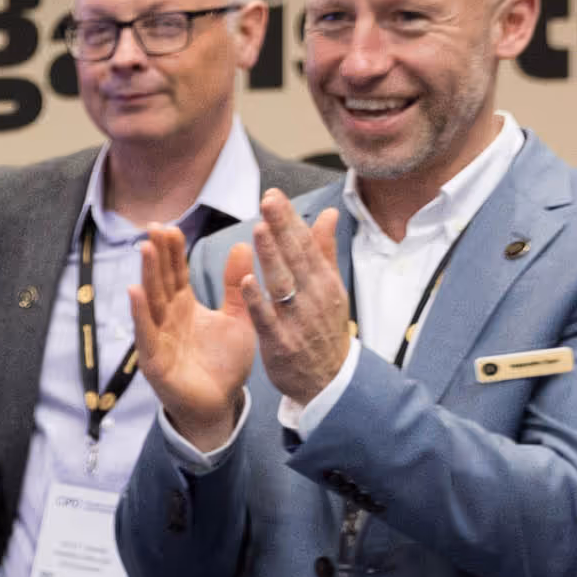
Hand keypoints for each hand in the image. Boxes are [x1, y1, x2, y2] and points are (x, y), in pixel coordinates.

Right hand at [128, 223, 261, 453]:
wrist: (220, 405)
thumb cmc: (223, 363)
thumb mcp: (237, 319)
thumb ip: (237, 286)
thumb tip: (241, 245)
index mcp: (184, 306)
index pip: (175, 272)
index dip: (171, 250)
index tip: (168, 225)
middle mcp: (167, 318)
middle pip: (160, 280)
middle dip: (156, 254)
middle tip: (153, 226)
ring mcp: (158, 338)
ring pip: (151, 301)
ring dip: (146, 275)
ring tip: (144, 248)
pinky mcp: (155, 360)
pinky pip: (146, 333)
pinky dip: (140, 313)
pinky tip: (135, 292)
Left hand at [242, 192, 353, 404]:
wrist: (330, 382)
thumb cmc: (324, 329)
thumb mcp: (330, 289)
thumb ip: (324, 251)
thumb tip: (328, 213)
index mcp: (324, 282)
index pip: (306, 244)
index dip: (289, 220)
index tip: (273, 194)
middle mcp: (314, 297)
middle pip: (296, 258)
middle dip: (282, 228)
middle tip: (267, 199)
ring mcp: (299, 320)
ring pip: (284, 284)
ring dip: (272, 257)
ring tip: (258, 229)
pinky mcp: (282, 343)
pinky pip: (269, 319)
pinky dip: (259, 301)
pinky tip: (246, 281)